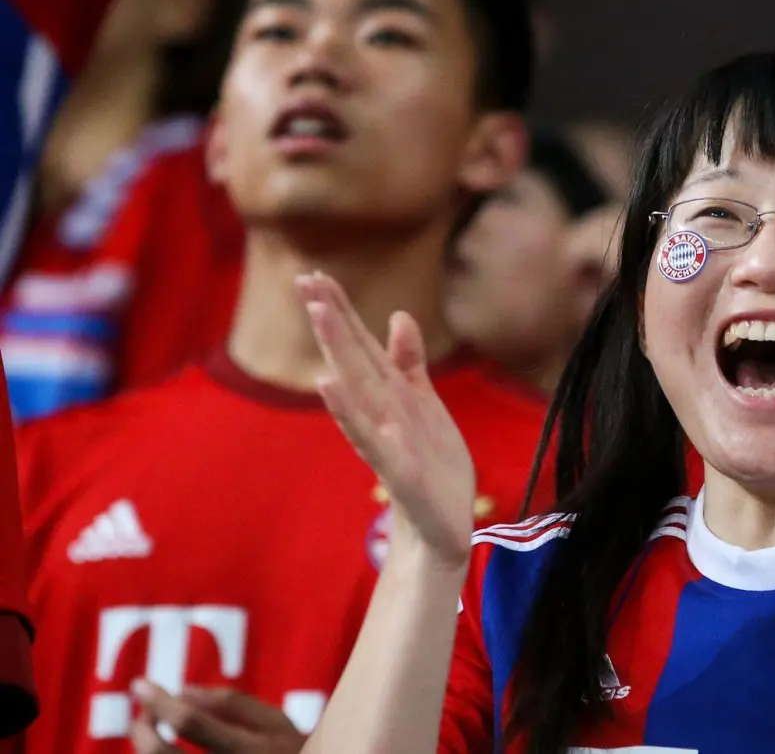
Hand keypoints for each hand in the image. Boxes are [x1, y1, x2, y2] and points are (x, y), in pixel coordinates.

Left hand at [129, 682, 305, 752]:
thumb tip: (182, 690)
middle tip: (144, 710)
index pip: (190, 723)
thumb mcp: (278, 723)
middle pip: (158, 753)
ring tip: (155, 729)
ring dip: (146, 745)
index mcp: (251, 751)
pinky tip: (165, 750)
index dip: (160, 701)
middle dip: (142, 726)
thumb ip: (233, 704)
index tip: (140, 684)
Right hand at [298, 271, 475, 567]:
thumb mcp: (425, 405)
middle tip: (303, 279)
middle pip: (351, 359)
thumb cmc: (431, 466)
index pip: (359, 347)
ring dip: (336, 351)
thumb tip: (398, 315)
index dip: (340, 311)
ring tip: (317, 313)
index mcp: (388, 397)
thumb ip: (408, 364)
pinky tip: (328, 384)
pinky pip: (370, 437)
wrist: (444, 527)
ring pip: (357, 389)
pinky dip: (350, 412)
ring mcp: (385, 441)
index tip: (314, 274)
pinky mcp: (397, 470)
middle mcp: (379, 414)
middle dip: (330, 320)